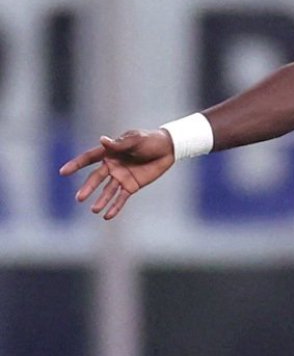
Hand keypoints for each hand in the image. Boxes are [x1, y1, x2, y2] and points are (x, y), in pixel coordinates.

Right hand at [60, 129, 175, 218]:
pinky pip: (121, 198)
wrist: (168, 149)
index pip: (89, 158)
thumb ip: (120, 143)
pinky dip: (114, 207)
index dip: (76, 164)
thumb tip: (102, 140)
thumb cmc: (150, 140)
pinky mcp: (131, 186)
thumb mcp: (136, 139)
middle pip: (96, 178)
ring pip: (107, 191)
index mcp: (110, 153)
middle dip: (88, 188)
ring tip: (95, 210)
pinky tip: (107, 216)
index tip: (63, 172)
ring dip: (101, 200)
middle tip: (79, 198)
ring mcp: (121, 177)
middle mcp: (112, 166)